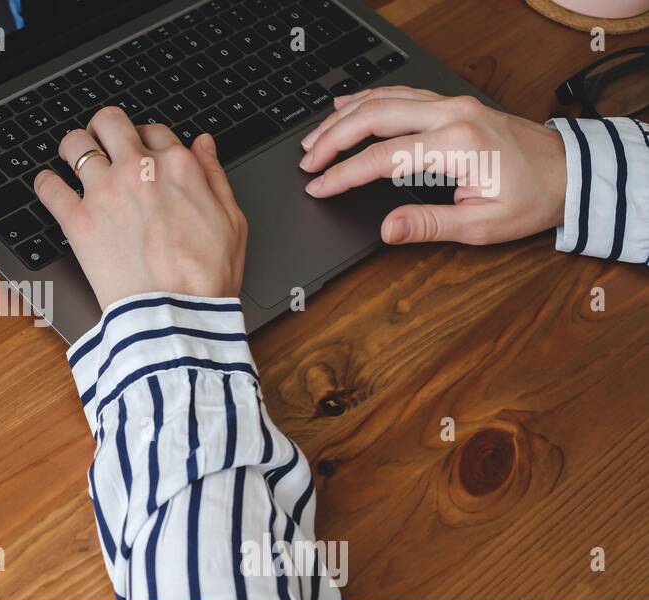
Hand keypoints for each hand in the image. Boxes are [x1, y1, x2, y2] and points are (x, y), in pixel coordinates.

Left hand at [34, 106, 247, 309]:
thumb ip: (214, 176)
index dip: (146, 139)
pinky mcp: (79, 220)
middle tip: (101, 142)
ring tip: (73, 159)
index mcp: (178, 167)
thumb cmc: (207, 277)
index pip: (154, 130)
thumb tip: (204, 146)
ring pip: (75, 144)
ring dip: (74, 148)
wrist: (177, 314)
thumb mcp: (231, 220)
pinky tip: (50, 185)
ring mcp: (105, 192)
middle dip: (104, 129)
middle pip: (110, 122)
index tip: (140, 151)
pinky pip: (49, 187)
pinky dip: (46, 183)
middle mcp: (138, 170)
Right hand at [298, 86, 567, 245]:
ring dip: (344, 116)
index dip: (342, 174)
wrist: (570, 172)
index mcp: (458, 145)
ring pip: (385, 98)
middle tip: (306, 161)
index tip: (317, 188)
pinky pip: (402, 93)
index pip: (382, 157)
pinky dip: (368, 99)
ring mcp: (453, 104)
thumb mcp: (482, 225)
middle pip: (375, 116)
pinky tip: (347, 106)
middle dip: (332, 138)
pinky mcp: (454, 104)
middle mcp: (453, 114)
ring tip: (314, 137)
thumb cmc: (532, 198)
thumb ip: (428, 224)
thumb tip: (385, 229)